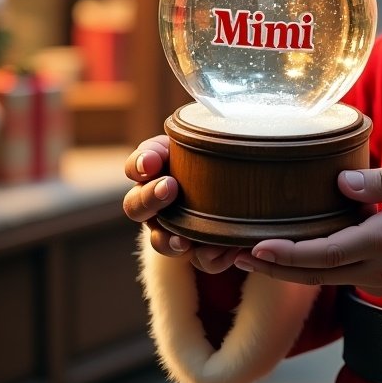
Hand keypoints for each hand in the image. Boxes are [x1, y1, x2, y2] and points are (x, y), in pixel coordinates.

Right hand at [123, 136, 240, 273]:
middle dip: (149, 198)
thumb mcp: (213, 143)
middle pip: (136, 206)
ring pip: (160, 241)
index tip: (150, 162)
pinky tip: (228, 250)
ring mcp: (172, 229)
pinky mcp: (199, 251)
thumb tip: (211, 121)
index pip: (136, 165)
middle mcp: (156, 202)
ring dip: (169, 241)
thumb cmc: (223, 157)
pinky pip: (199, 261)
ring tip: (183, 241)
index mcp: (158, 169)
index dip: (139, 163)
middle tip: (168, 188)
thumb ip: (204, 137)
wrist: (245, 188)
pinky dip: (212, 258)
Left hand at [233, 161, 381, 293]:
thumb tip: (341, 182)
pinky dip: (313, 270)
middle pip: (315, 274)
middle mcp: (378, 265)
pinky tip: (297, 255)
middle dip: (274, 267)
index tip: (256, 247)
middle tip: (234, 256)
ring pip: (325, 280)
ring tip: (254, 258)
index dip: (288, 253)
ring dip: (289, 271)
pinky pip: (341, 276)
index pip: (326, 253)